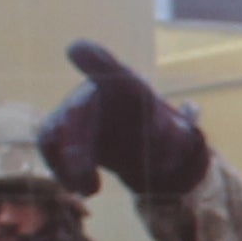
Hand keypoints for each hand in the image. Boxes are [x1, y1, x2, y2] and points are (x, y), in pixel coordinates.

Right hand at [67, 41, 208, 198]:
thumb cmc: (163, 134)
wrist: (145, 151)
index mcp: (124, 84)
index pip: (106, 65)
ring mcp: (74, 111)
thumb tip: (192, 107)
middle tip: (86, 179)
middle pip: (76, 109)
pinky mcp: (62, 132)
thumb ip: (180, 121)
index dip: (91, 58)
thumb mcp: (176, 133)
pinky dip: (60, 169)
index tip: (74, 50)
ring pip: (55, 129)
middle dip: (75, 144)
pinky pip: (48, 145)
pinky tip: (83, 188)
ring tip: (90, 190)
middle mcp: (94, 92)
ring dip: (65, 162)